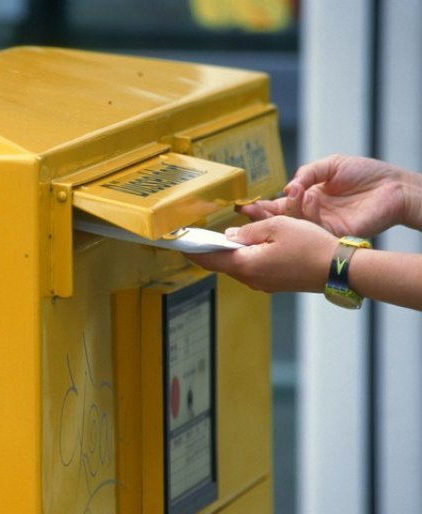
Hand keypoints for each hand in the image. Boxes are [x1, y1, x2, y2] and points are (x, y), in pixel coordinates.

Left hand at [185, 216, 337, 292]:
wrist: (338, 269)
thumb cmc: (311, 246)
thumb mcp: (277, 227)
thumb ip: (248, 231)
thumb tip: (229, 237)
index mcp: (247, 265)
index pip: (210, 259)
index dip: (192, 250)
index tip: (178, 244)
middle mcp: (251, 279)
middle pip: (222, 263)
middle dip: (210, 250)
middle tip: (197, 236)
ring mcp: (263, 284)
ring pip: (238, 266)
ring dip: (229, 253)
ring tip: (221, 237)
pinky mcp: (274, 283)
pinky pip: (252, 268)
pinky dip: (245, 257)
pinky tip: (248, 245)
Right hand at [237, 155, 419, 236]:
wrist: (393, 186)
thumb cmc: (366, 173)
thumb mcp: (330, 164)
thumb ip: (307, 173)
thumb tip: (287, 188)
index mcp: (308, 198)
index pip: (279, 206)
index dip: (261, 207)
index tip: (244, 205)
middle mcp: (311, 215)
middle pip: (280, 221)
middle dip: (262, 216)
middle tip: (249, 210)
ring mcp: (321, 226)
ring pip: (293, 225)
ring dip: (290, 208)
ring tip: (295, 192)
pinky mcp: (332, 233)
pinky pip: (313, 228)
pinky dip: (309, 212)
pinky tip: (312, 197)